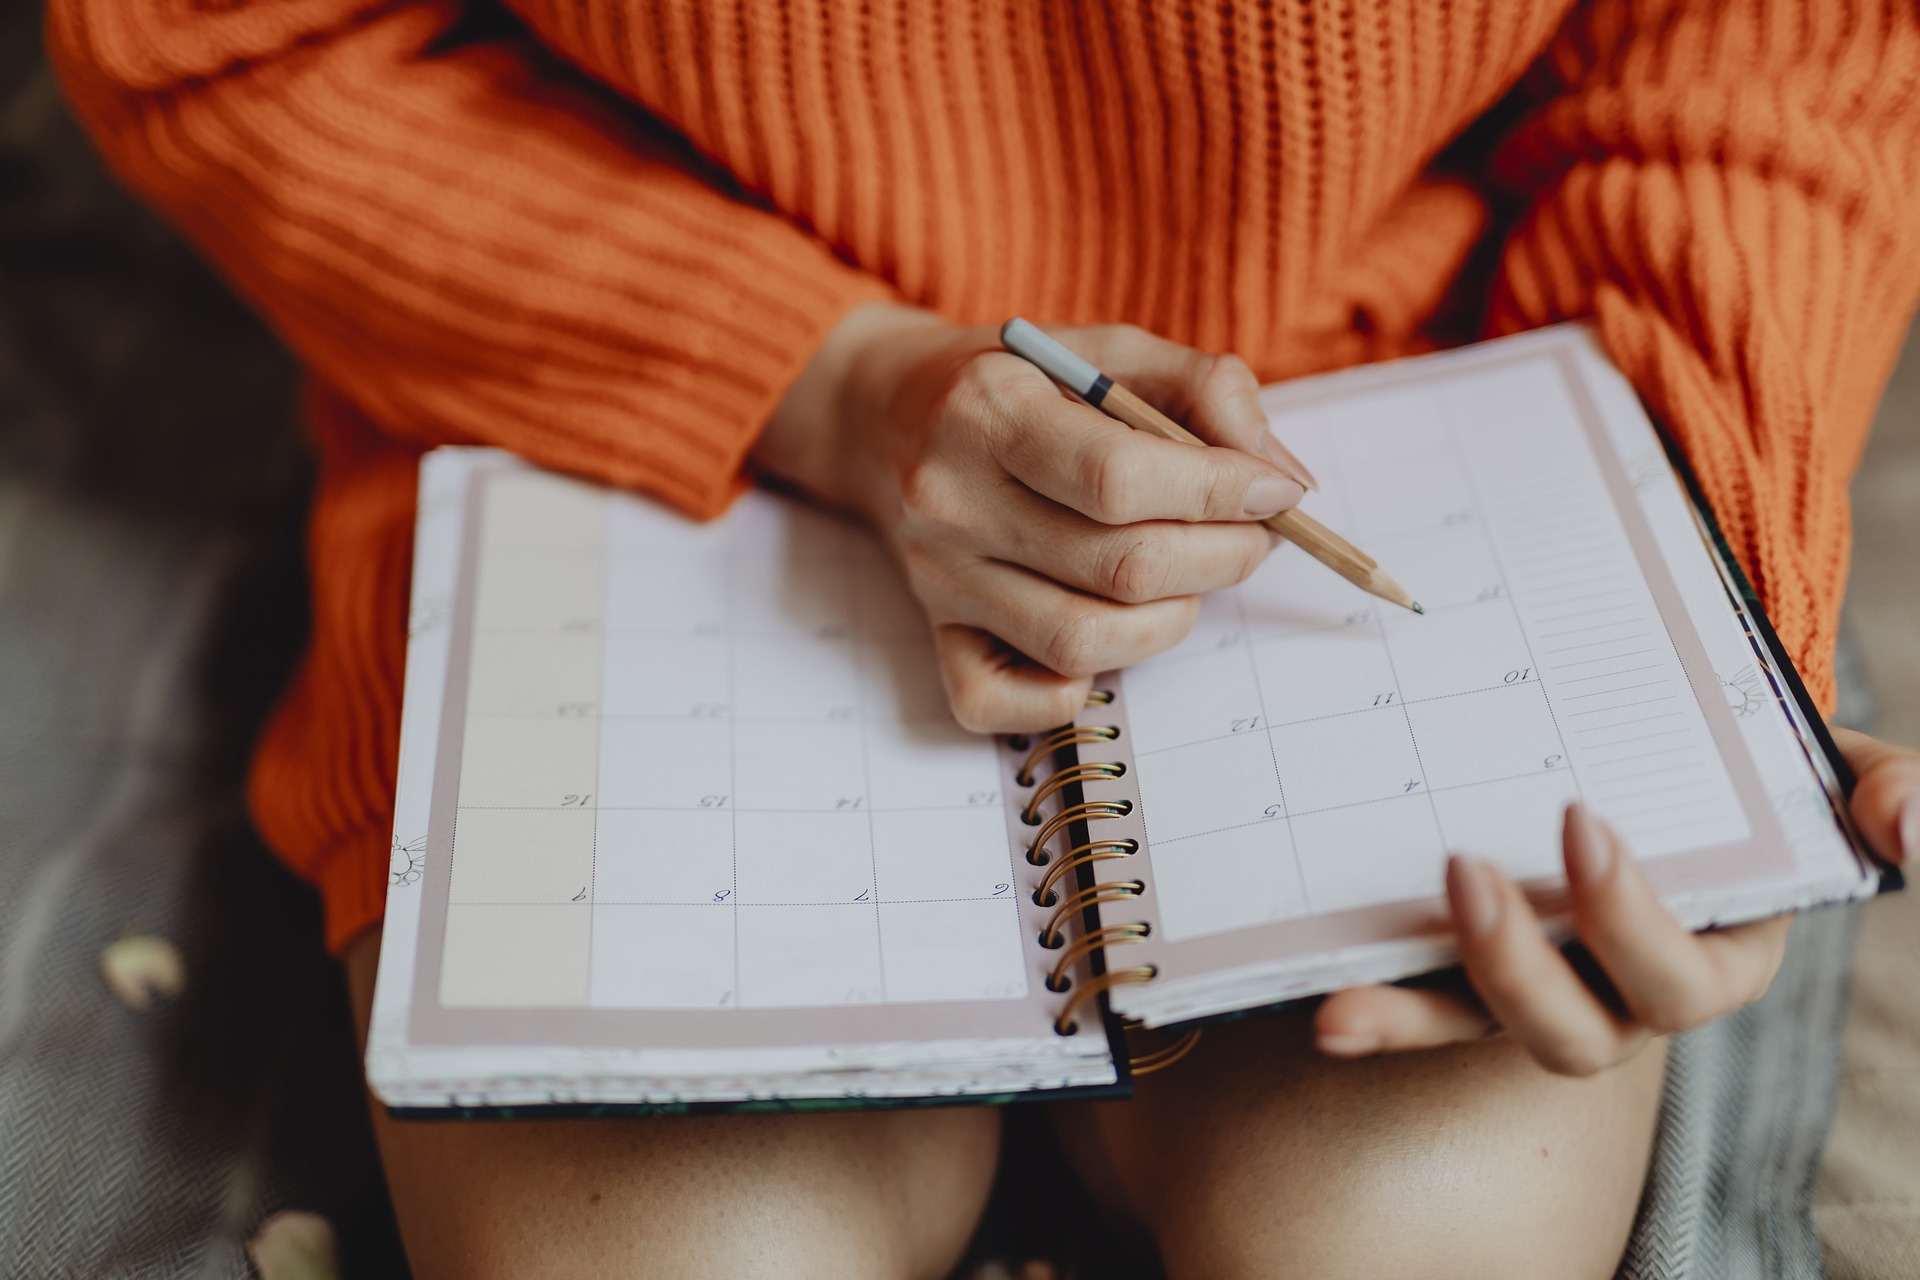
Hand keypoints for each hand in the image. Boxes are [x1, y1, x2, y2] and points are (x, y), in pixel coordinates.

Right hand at [757, 303, 1310, 731]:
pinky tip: (1102, 637)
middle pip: (1120, 568)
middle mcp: (952, 499)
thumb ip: (1206, 391)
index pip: (1121, 478)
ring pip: (1083, 642)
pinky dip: (1067, 693)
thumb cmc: (1018, 382)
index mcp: (989, 408)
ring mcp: (939, 576)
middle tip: (1250, 536)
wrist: (885, 414)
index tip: (1276, 492)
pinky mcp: (934, 632)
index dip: (1222, 493)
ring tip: (1186, 578)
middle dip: (1221, 558)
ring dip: (1169, 620)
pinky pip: (1001, 703)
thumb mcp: (1108, 349)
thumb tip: (1283, 483)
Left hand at [1314, 727, 1919, 1075]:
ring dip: (1422, 1011)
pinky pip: (1422, 1007)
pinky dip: (1377, 1015)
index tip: (1581, 820)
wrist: (1667, 752)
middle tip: (1463, 870)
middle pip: (1577, 1029)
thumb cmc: (1750, 769)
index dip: (1631, 918)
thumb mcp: (1830, 767)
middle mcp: (1621, 991)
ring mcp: (1541, 985)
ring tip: (1348, 989)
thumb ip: (1885, 790)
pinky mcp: (1469, 972)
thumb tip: (1908, 828)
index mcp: (1714, 953)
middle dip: (1519, 965)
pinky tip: (1324, 1011)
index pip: (1680, 973)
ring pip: (1485, 1030)